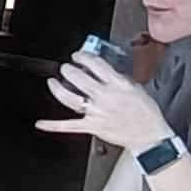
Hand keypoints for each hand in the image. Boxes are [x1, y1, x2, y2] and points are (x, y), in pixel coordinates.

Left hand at [34, 50, 171, 153]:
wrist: (149, 135)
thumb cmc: (146, 112)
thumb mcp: (136, 87)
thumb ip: (119, 78)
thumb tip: (105, 70)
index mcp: (117, 84)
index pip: (95, 64)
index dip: (83, 57)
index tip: (78, 56)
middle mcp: (105, 96)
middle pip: (79, 78)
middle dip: (68, 70)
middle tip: (65, 68)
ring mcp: (96, 112)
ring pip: (70, 98)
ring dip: (58, 89)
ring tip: (52, 82)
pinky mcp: (92, 126)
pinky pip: (69, 125)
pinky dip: (53, 125)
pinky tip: (41, 123)